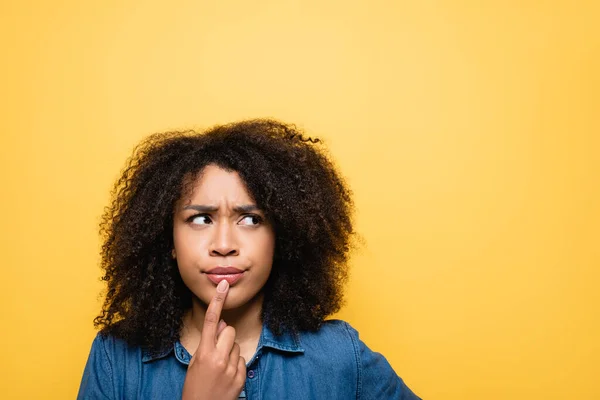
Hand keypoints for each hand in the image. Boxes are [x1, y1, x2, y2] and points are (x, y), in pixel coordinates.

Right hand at [181, 280, 245, 399]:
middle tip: (217, 349)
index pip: (212, 321)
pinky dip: (235, 365)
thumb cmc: (194, 387)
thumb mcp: (194, 363)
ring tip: (220, 367)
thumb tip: (223, 324)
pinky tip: (226, 376)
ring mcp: (231, 369)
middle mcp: (219, 358)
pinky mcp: (241, 378)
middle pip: (230, 331)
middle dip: (225, 336)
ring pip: (236, 346)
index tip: (223, 286)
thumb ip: (209, 342)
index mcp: (204, 353)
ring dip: (230, 351)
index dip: (218, 301)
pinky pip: (242, 360)